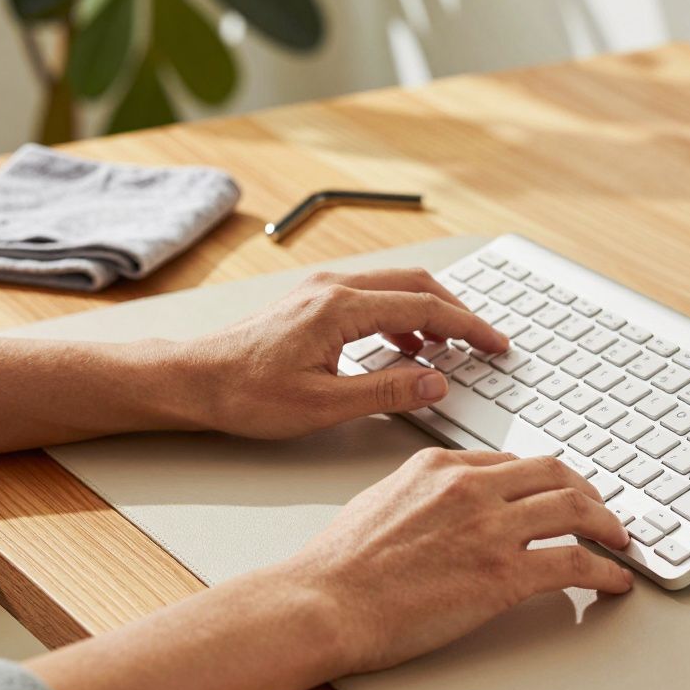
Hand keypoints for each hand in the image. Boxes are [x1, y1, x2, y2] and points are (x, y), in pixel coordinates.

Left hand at [182, 268, 508, 438]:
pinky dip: (403, 315)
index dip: (468, 327)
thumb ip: (388, 390)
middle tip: (486, 341)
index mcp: (340, 308)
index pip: (425, 307)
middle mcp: (333, 287)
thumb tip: (436, 381)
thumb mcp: (324, 405)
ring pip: (396, 286)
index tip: (495, 345)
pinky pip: (374, 296)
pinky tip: (408, 345)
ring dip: (431, 311)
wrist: (193, 380)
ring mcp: (322, 289)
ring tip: (452, 348)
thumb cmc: (246, 393)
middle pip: (416, 284)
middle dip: (458, 312)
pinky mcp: (314, 300)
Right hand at [288, 447, 634, 674]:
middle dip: (588, 492)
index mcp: (441, 467)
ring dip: (608, 526)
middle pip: (555, 474)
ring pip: (575, 510)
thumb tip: (446, 503)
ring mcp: (491, 529)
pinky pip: (574, 564)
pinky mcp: (504, 575)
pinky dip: (605, 571)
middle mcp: (472, 488)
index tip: (560, 493)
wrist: (324, 602)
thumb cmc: (340, 564)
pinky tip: (614, 581)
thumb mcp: (382, 500)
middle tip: (602, 511)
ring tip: (619, 540)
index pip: (514, 461)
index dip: (547, 479)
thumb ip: (424, 492)